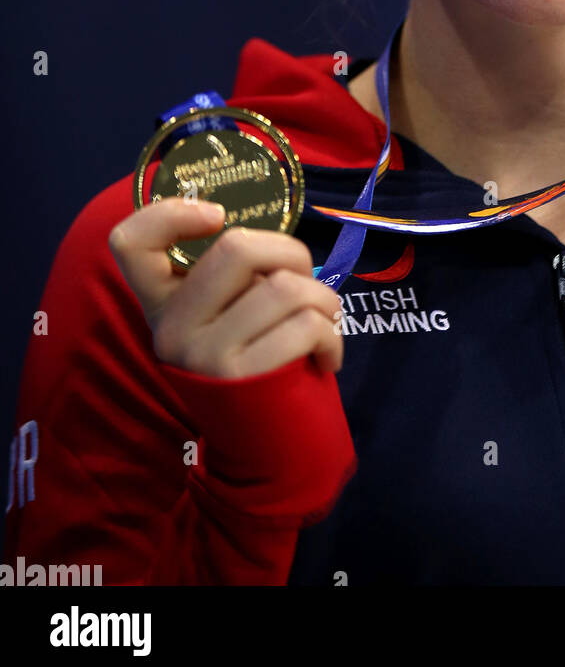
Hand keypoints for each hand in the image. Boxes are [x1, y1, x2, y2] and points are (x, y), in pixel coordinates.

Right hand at [109, 198, 343, 379]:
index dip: (170, 213)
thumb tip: (275, 239)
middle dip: (292, 253)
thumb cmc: (257, 363)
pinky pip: (305, 326)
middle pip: (237, 246)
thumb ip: (234, 278)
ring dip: (324, 300)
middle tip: (304, 281)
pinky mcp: (240, 380)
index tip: (216, 216)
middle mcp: (171, 328)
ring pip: (284, 287)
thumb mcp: (228, 317)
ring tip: (324, 322)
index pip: (130, 242)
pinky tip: (326, 356)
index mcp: (162, 304)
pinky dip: (331, 335)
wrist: (262, 453)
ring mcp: (202, 355)